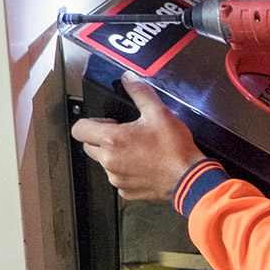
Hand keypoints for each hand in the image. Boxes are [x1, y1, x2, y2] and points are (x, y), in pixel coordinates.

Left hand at [71, 73, 205, 201]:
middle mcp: (109, 161)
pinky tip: (144, 166)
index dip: (92, 122)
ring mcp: (117, 177)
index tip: (109, 122)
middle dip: (102, 139)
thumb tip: (129, 78)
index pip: (80, 129)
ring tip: (139, 151)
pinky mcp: (126, 191)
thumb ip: (140, 92)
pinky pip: (118, 178)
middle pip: (89, 146)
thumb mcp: (160, 113)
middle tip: (125, 135)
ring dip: (115, 156)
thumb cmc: (176, 149)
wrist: (190, 178)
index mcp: (112, 139)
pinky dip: (127, 172)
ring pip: (104, 163)